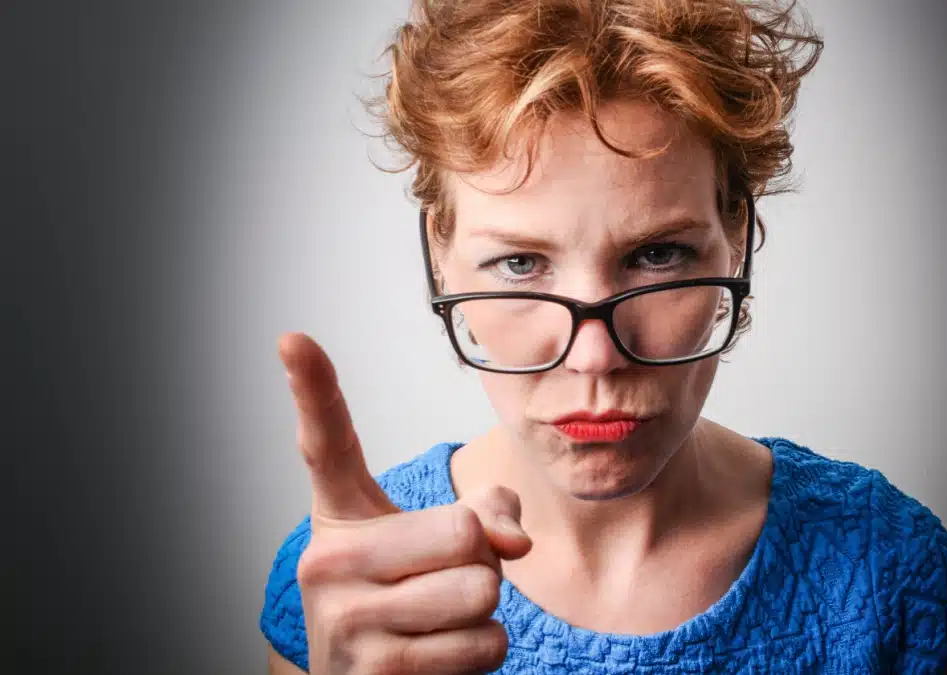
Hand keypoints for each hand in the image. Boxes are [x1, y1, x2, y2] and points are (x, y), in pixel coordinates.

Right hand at [279, 333, 531, 674]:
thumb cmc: (410, 598)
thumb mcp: (443, 542)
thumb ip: (488, 510)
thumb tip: (513, 540)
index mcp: (341, 517)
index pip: (327, 445)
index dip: (313, 389)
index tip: (293, 338)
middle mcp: (328, 562)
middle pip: (462, 530)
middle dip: (484, 558)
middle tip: (448, 576)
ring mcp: (346, 621)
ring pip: (481, 589)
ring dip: (486, 608)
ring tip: (443, 617)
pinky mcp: (376, 672)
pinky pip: (483, 644)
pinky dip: (484, 651)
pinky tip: (444, 654)